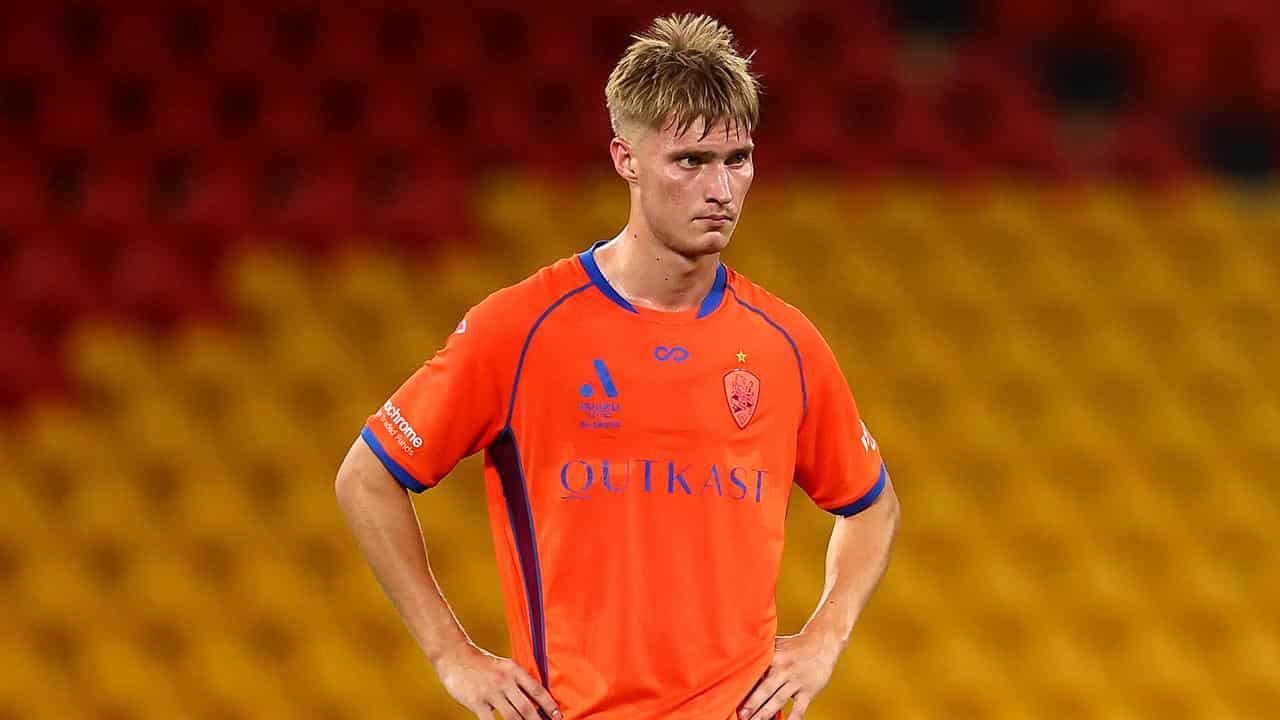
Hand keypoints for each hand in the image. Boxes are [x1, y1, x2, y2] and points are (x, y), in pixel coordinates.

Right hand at [434, 641, 561, 719]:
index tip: (557, 716)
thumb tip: (535, 698)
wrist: (455, 656)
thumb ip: (518, 680)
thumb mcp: (504, 665)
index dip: (549, 705)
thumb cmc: (481, 663)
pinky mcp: (476, 702)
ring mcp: (490, 692)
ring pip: (512, 717)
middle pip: (527, 707)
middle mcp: (504, 681)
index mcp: (514, 670)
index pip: (537, 690)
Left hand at [737, 630, 840, 719]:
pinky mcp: (808, 691)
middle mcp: (784, 669)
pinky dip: (792, 719)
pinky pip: (799, 709)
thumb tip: (738, 655)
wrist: (823, 642)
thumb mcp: (776, 644)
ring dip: (766, 713)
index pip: (756, 673)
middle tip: (741, 715)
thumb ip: (761, 652)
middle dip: (752, 703)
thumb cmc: (795, 644)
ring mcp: (797, 681)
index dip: (744, 685)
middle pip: (765, 689)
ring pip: (779, 700)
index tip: (732, 695)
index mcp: (774, 657)